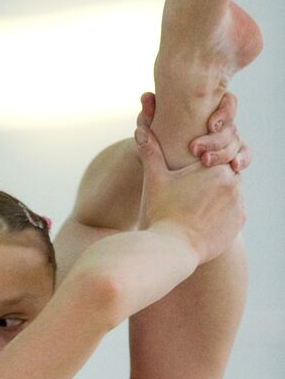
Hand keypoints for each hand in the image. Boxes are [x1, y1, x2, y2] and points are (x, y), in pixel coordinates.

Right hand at [135, 124, 245, 265]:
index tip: (188, 174)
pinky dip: (223, 213)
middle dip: (212, 179)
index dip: (201, 163)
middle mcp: (233, 183)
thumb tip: (140, 129)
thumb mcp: (154, 180)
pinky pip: (234, 212)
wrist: (171, 248)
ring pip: (231, 192)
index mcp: (216, 167)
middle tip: (191, 191)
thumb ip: (151, 152)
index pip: (216, 156)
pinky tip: (204, 219)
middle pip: (225, 173)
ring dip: (219, 195)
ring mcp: (238, 205)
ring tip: (196, 206)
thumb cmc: (161, 212)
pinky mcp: (238, 223)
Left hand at [138, 91, 251, 172]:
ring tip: (205, 160)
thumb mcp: (152, 131)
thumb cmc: (158, 144)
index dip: (225, 112)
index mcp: (208, 109)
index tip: (210, 124)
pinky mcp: (230, 158)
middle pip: (231, 126)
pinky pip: (243, 157)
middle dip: (216, 139)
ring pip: (237, 142)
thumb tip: (146, 97)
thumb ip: (150, 115)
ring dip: (223, 152)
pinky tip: (234, 166)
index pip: (228, 103)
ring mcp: (227, 142)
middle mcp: (221, 124)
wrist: (162, 171)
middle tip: (195, 149)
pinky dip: (242, 160)